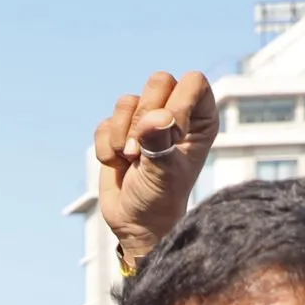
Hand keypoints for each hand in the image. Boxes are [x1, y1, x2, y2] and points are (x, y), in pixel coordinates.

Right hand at [94, 69, 217, 266]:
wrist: (136, 222)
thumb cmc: (162, 198)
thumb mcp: (166, 172)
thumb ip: (160, 142)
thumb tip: (156, 117)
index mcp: (200, 119)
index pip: (193, 82)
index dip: (177, 102)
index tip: (171, 135)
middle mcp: (175, 112)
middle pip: (158, 82)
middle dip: (144, 118)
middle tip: (143, 150)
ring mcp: (145, 121)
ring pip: (126, 102)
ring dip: (122, 135)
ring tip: (131, 160)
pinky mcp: (118, 132)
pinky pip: (104, 123)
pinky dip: (106, 148)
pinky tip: (118, 165)